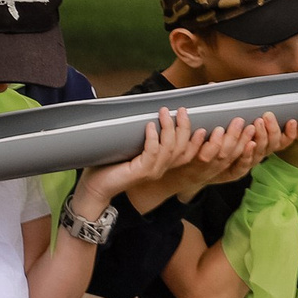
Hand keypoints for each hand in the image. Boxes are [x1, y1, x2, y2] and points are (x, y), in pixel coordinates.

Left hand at [81, 109, 197, 211]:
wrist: (95, 187)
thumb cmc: (110, 167)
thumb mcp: (131, 151)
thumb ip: (142, 140)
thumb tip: (145, 116)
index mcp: (162, 165)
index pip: (188, 154)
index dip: (197, 142)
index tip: (202, 126)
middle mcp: (160, 169)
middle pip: (182, 148)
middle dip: (185, 128)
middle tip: (182, 110)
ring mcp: (152, 171)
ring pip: (169, 148)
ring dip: (168, 128)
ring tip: (164, 112)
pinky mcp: (140, 172)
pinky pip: (152, 152)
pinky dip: (153, 138)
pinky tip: (150, 126)